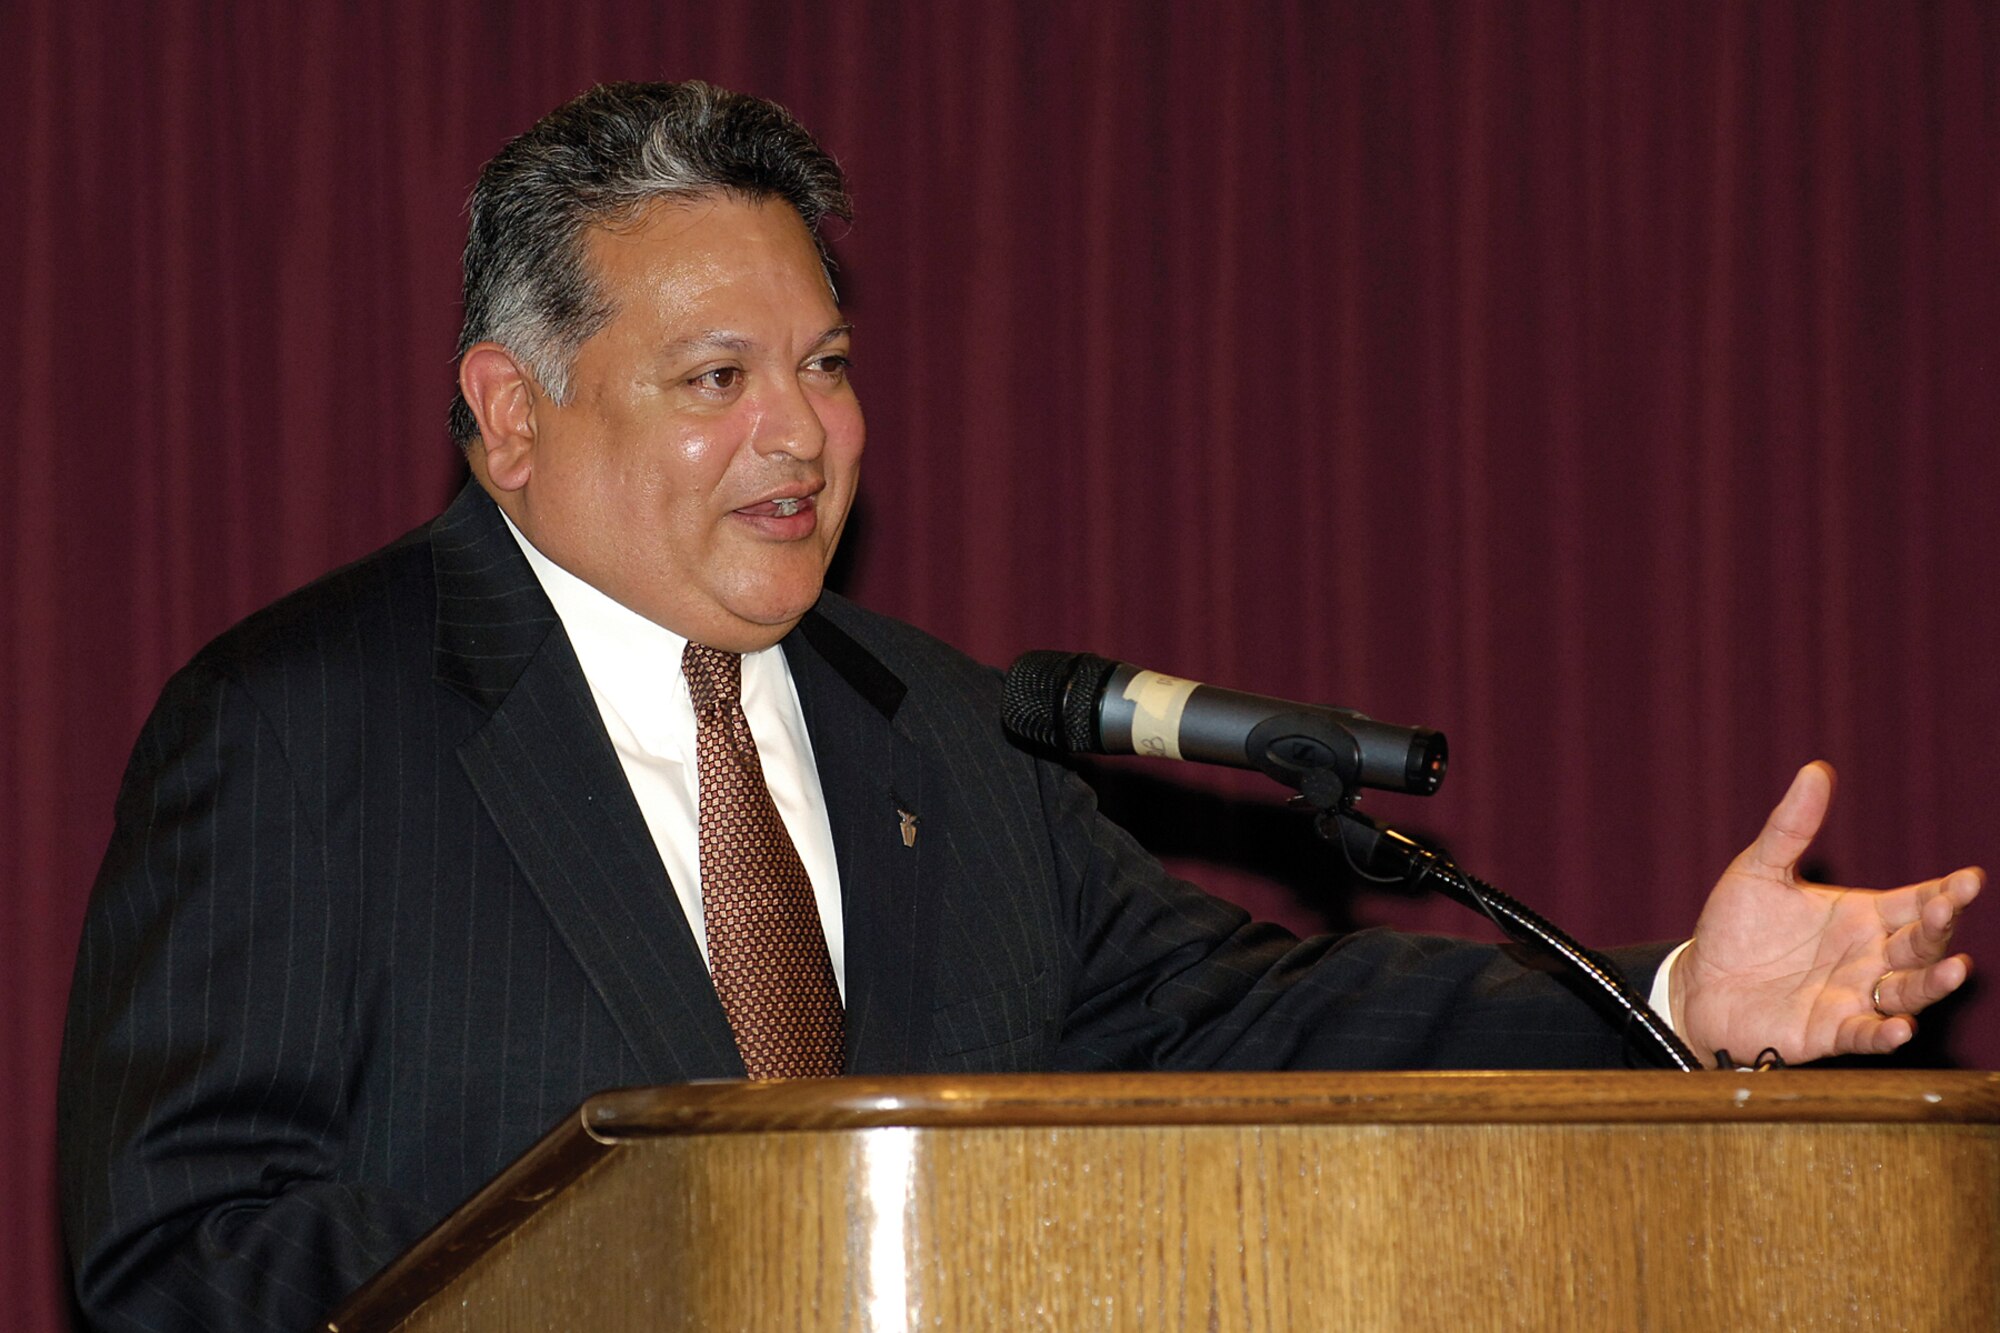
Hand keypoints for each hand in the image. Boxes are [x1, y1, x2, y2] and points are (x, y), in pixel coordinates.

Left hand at [1670, 761, 1980, 1067]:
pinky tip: (1900, 1027)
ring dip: (1933, 983)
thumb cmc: (1735, 928)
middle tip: (1948, 908)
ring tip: (1955, 969)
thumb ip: (1791, 827)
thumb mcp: (1759, 870)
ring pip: (1908, 992)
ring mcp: (1854, 996)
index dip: (1945, 893)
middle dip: (1940, 927)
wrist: (1698, 982)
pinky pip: (1865, 1034)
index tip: (1969, 879)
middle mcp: (1869, 957)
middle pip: (1921, 944)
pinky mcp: (1829, 1031)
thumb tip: (1816, 770)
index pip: (1917, 902)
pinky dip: (1884, 1033)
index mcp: (1863, 916)